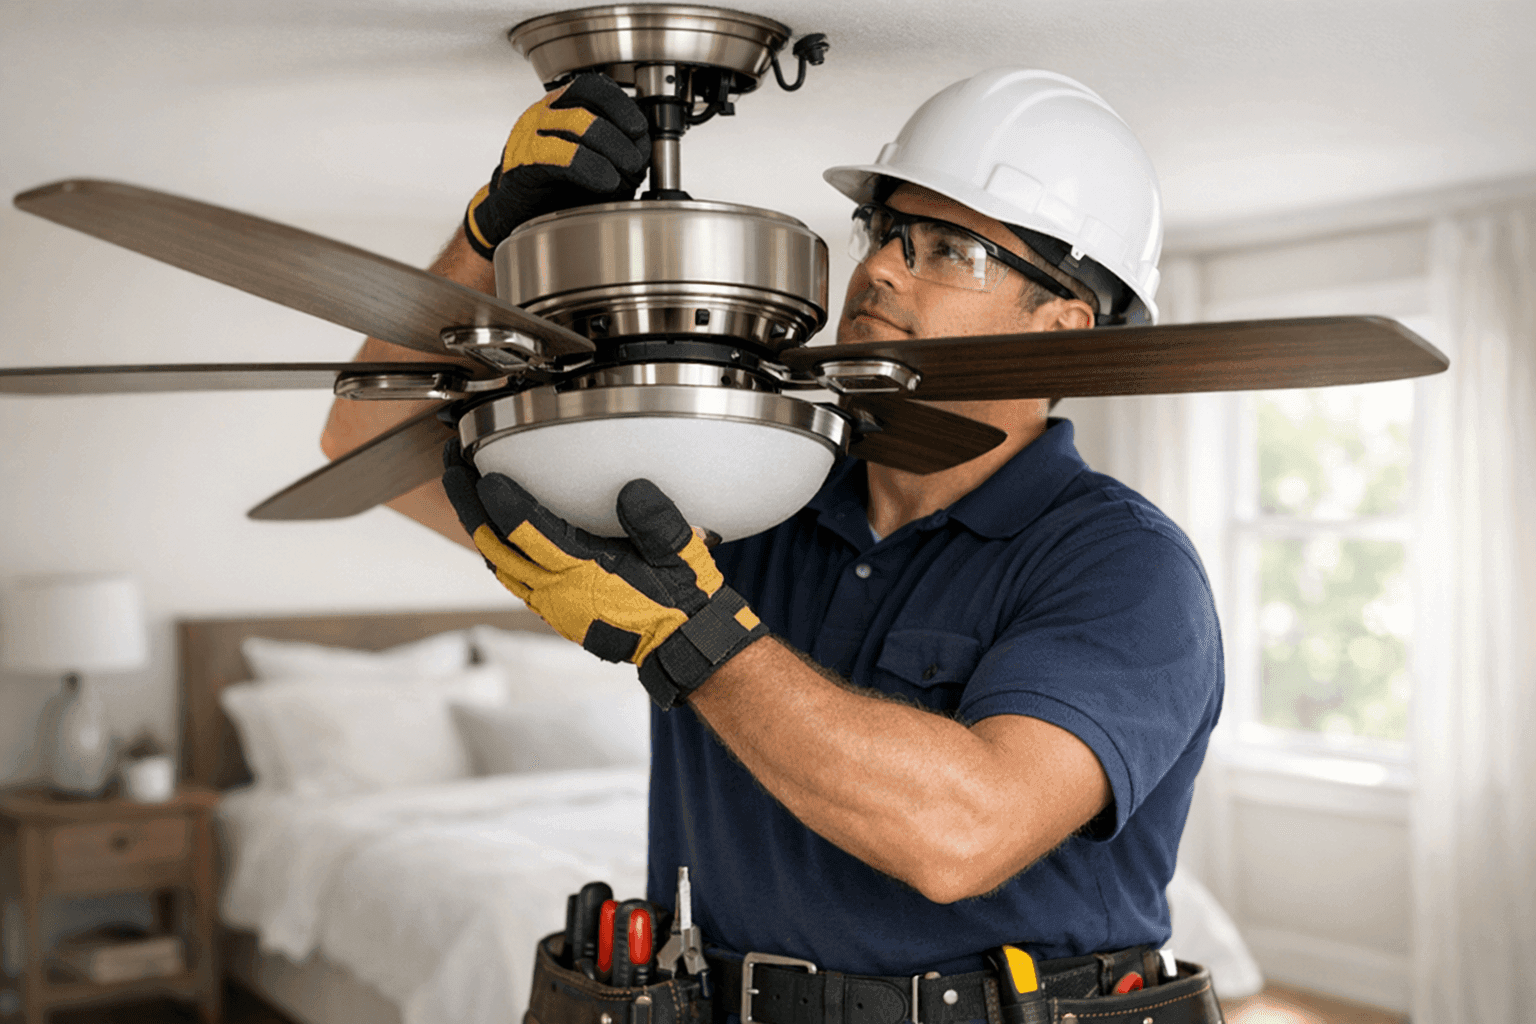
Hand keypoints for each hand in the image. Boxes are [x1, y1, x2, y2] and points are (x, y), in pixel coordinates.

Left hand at [443, 443, 766, 708]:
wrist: (682, 645)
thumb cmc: (681, 599)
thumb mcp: (680, 555)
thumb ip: (656, 523)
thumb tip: (632, 489)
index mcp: (584, 575)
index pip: (529, 533)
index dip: (502, 502)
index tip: (481, 473)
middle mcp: (557, 592)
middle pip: (496, 545)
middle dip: (469, 505)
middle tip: (452, 466)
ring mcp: (551, 604)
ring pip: (497, 563)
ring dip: (476, 526)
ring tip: (463, 490)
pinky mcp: (553, 611)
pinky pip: (511, 578)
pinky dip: (495, 550)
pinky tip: (491, 530)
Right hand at [463, 73, 649, 259]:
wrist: (521, 213)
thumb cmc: (559, 186)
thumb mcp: (597, 161)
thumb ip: (620, 149)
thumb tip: (643, 147)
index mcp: (562, 106)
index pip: (592, 87)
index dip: (620, 104)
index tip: (640, 129)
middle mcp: (545, 112)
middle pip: (586, 100)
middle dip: (618, 130)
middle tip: (636, 160)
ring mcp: (530, 132)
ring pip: (576, 123)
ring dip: (610, 147)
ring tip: (627, 171)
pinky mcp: (523, 159)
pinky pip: (558, 154)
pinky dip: (589, 167)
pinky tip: (605, 181)